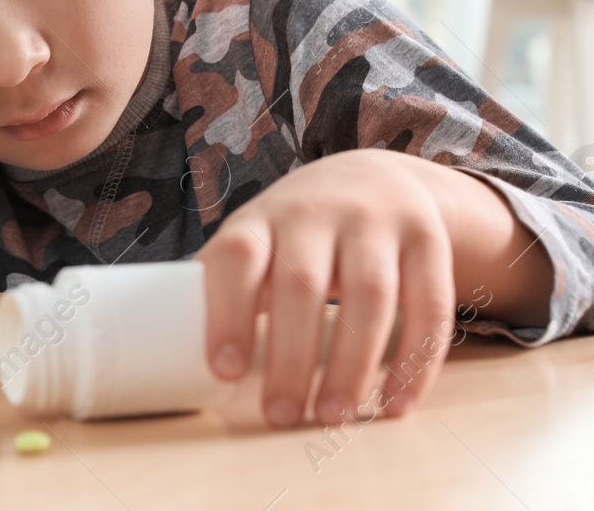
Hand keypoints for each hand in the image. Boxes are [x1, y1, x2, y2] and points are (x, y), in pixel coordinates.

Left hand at [196, 149, 456, 428]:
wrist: (375, 176)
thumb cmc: (296, 229)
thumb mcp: (256, 238)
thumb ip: (224, 284)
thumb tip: (164, 347)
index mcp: (262, 218)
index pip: (237, 257)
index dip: (227, 311)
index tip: (224, 370)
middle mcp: (319, 212)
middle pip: (303, 284)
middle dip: (290, 356)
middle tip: (281, 416)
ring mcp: (377, 222)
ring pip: (372, 296)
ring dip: (352, 365)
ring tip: (332, 417)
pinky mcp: (427, 240)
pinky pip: (430, 305)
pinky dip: (415, 361)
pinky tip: (394, 405)